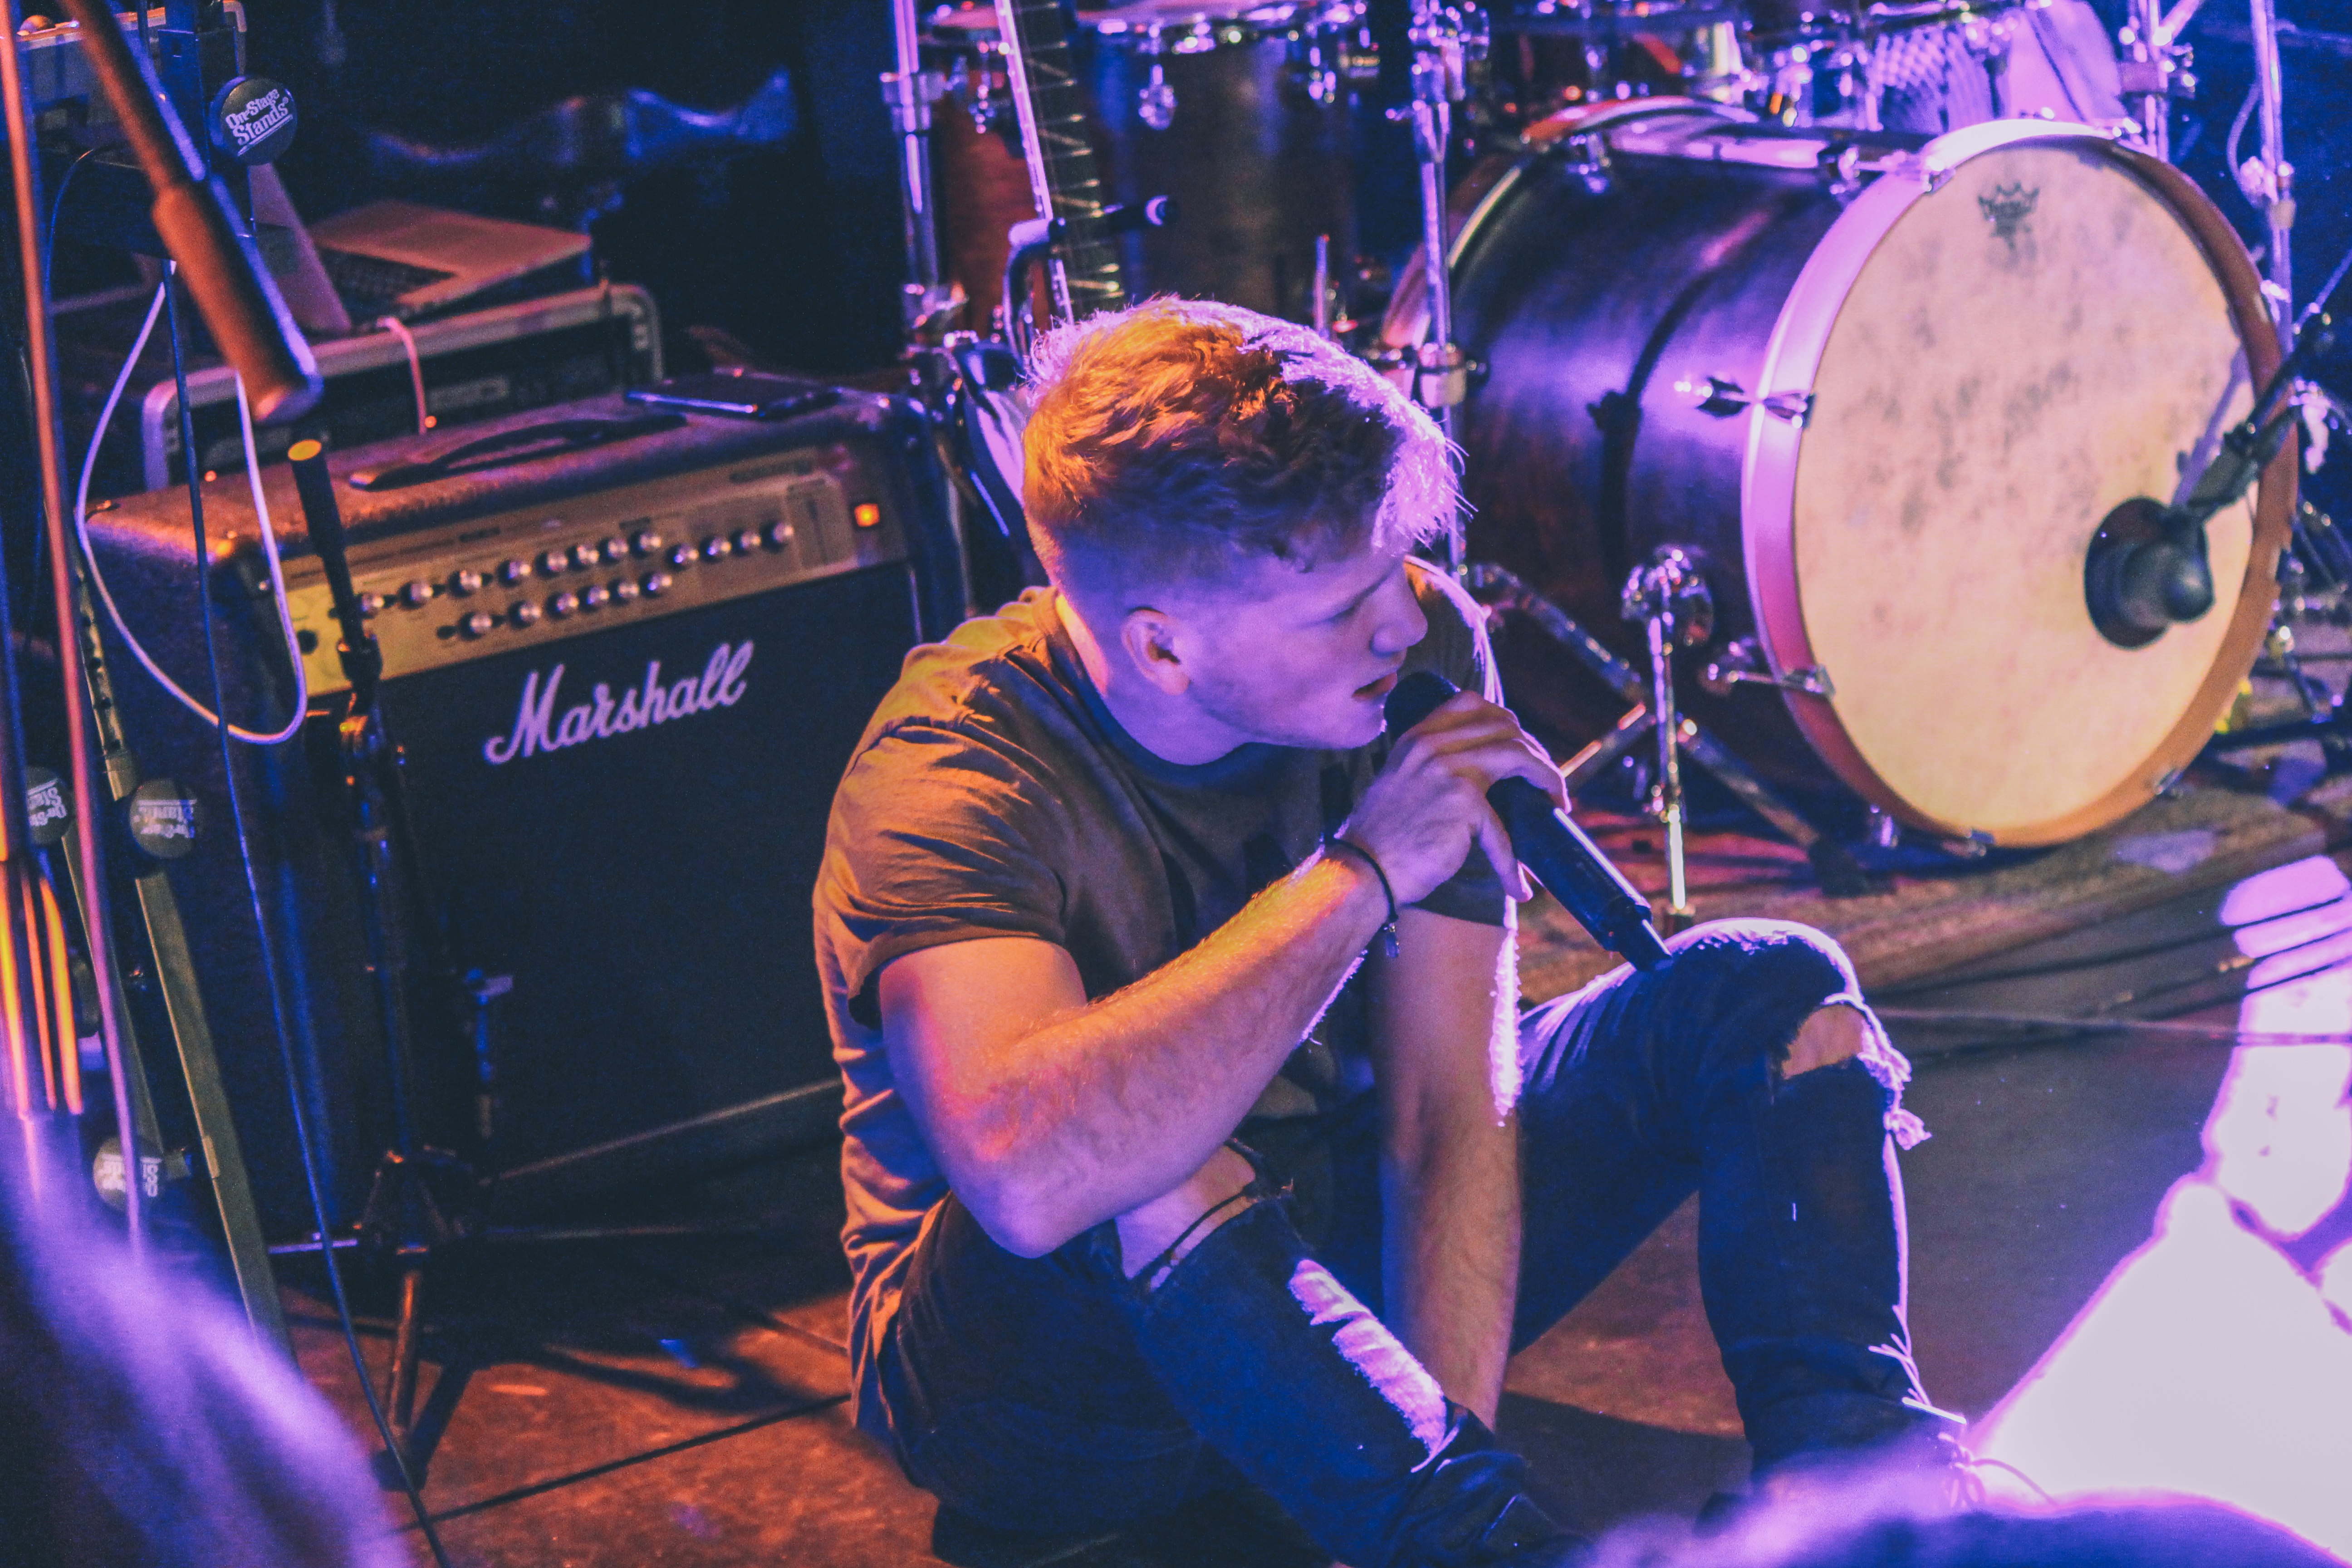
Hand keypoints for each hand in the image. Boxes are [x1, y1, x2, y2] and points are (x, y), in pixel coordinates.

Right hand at [1339, 690, 1566, 905]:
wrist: (1363, 870)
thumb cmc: (1381, 838)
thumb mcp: (1399, 782)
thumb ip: (1428, 765)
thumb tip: (1475, 768)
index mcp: (1416, 737)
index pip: (1469, 703)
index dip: (1504, 720)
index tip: (1519, 745)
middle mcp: (1431, 745)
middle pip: (1504, 726)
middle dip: (1535, 752)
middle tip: (1547, 781)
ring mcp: (1448, 770)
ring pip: (1518, 755)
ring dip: (1548, 778)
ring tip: (1557, 803)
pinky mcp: (1462, 803)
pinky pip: (1503, 829)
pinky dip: (1513, 864)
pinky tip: (1519, 887)